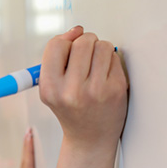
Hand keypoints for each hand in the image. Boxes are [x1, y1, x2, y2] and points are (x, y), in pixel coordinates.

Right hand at [39, 26, 127, 149]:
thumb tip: (77, 30)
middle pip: (82, 42)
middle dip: (85, 42)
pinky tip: (105, 76)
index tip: (70, 45)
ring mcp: (96, 91)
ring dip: (100, 50)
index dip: (65, 40)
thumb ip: (58, 58)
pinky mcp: (116, 90)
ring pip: (102, 45)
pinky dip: (111, 62)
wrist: (90, 138)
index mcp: (50, 89)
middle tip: (85, 56)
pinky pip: (115, 57)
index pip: (56, 45)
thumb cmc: (71, 109)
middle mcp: (71, 91)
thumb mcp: (52, 88)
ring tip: (95, 66)